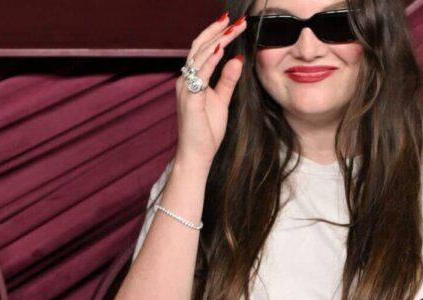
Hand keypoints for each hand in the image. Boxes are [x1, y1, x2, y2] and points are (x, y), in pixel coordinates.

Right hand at [174, 12, 248, 171]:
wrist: (196, 156)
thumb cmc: (206, 132)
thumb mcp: (221, 101)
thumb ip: (227, 81)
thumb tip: (237, 60)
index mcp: (191, 79)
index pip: (203, 50)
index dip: (218, 34)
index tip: (235, 24)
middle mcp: (185, 80)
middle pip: (200, 46)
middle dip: (218, 30)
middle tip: (237, 19)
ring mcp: (185, 88)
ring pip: (199, 55)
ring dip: (218, 39)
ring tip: (234, 28)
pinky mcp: (190, 99)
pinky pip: (200, 74)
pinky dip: (211, 60)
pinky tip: (223, 49)